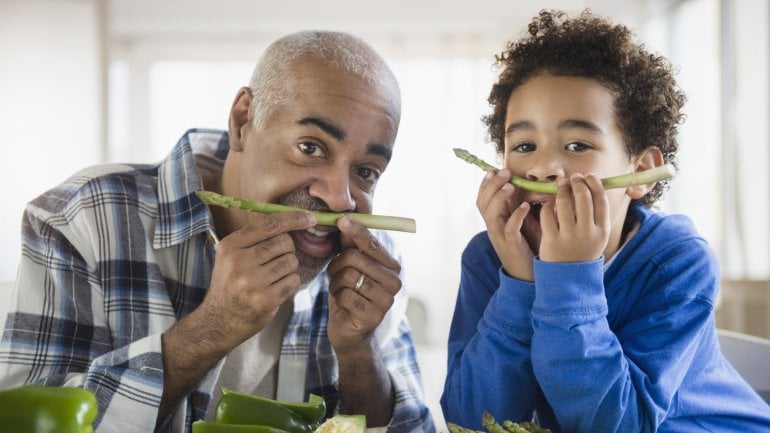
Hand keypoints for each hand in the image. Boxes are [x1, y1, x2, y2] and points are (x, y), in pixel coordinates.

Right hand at [200, 211, 316, 347]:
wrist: (218, 320)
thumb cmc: (231, 283)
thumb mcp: (231, 255)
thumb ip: (256, 238)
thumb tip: (295, 220)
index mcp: (230, 246)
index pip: (269, 225)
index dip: (294, 218)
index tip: (311, 217)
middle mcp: (240, 262)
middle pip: (285, 242)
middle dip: (288, 250)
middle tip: (275, 261)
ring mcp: (253, 283)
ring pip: (292, 262)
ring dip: (289, 268)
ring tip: (273, 277)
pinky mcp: (266, 300)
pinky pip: (294, 281)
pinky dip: (290, 283)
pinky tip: (276, 289)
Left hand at [325, 217, 401, 353]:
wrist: (350, 332)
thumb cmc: (349, 295)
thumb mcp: (348, 268)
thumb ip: (350, 247)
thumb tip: (345, 221)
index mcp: (391, 267)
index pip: (372, 244)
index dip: (356, 231)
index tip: (342, 220)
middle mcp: (394, 281)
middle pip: (355, 258)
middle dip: (337, 266)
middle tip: (335, 276)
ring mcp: (386, 299)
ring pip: (348, 276)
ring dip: (336, 283)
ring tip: (340, 291)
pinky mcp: (374, 315)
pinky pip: (346, 295)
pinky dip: (337, 298)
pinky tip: (343, 305)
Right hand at [476, 169, 534, 280]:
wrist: (525, 274)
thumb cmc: (524, 247)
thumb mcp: (516, 225)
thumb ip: (514, 209)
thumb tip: (521, 189)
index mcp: (492, 222)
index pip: (482, 200)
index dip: (485, 185)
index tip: (493, 171)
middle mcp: (492, 228)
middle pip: (484, 204)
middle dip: (492, 185)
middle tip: (504, 172)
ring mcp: (500, 237)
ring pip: (491, 214)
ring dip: (500, 197)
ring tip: (511, 186)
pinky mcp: (511, 245)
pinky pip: (510, 228)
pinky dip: (516, 216)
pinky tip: (524, 206)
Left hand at [539, 173, 610, 261]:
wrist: (569, 278)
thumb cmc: (583, 250)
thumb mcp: (598, 236)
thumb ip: (597, 215)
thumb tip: (591, 185)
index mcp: (602, 229)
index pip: (601, 198)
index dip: (594, 183)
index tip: (588, 176)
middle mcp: (588, 232)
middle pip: (583, 196)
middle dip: (577, 182)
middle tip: (572, 178)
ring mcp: (569, 236)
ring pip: (564, 202)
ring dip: (561, 189)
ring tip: (560, 185)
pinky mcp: (551, 239)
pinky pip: (547, 213)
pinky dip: (548, 204)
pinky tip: (549, 203)